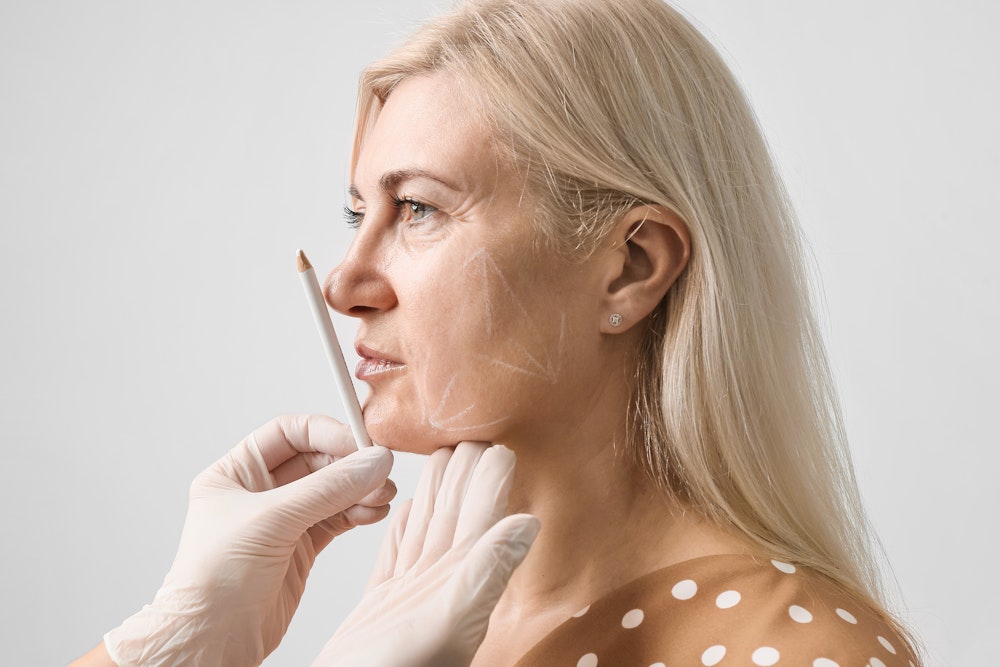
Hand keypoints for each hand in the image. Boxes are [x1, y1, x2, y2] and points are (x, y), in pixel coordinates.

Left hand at [102, 415, 394, 666]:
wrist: (212, 641)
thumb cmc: (215, 580)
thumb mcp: (271, 520)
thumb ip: (328, 488)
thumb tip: (374, 461)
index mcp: (236, 472)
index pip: (289, 432)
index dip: (327, 432)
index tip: (360, 443)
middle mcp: (260, 492)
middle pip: (318, 460)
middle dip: (351, 465)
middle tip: (380, 472)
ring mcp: (283, 521)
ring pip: (333, 491)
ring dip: (361, 490)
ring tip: (381, 497)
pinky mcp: (302, 548)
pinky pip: (339, 518)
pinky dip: (360, 513)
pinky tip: (373, 514)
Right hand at [312, 442, 538, 666]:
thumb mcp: (446, 621)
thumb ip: (486, 572)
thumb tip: (528, 524)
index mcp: (461, 577)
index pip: (483, 513)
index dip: (491, 475)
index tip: (497, 438)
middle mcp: (440, 582)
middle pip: (457, 512)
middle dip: (463, 471)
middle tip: (467, 430)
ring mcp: (410, 593)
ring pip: (429, 527)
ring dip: (436, 491)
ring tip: (439, 456)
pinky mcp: (380, 605)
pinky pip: (396, 554)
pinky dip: (402, 528)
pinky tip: (406, 511)